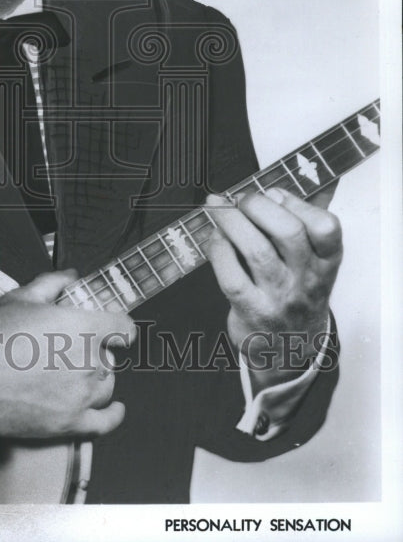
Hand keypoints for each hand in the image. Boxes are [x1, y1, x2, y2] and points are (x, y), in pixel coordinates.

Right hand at [0, 269, 134, 438]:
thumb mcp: (19, 298)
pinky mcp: (68, 424)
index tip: (111, 326)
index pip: (123, 327)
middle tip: (70, 348)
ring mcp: (79, 396)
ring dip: (97, 378)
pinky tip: (114, 410)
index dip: (116, 324)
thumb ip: (52, 284)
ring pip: (106, 387)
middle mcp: (87, 362)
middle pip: (110, 357)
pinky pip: (104, 423)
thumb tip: (70, 277)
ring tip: (74, 373)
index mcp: (80, 328)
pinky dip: (113, 416)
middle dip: (95, 350)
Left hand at [205, 185, 341, 389]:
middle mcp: (307, 281)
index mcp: (326, 263)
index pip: (326, 227)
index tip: (275, 194)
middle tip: (241, 199)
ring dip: (231, 220)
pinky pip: (231, 275)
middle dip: (258, 205)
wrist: (289, 350)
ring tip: (217, 207)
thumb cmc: (294, 294)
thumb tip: (272, 191)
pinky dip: (218, 249)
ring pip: (256, 250)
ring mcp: (280, 298)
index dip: (297, 202)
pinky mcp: (252, 311)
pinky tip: (215, 238)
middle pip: (289, 233)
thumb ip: (299, 227)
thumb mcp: (310, 264)